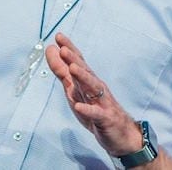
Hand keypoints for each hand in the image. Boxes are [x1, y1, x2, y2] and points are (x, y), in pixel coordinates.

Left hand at [45, 32, 142, 156]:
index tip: (58, 36)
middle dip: (74, 59)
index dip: (69, 48)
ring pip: (92, 87)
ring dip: (82, 77)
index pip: (78, 60)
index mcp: (88, 80)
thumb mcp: (74, 90)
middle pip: (85, 70)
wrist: (120, 134)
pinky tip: (79, 107)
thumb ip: (62, 71)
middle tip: (63, 49)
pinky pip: (96, 113)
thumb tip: (50, 50)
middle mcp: (96, 87)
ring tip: (72, 68)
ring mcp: (102, 102)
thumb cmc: (95, 109)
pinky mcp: (105, 118)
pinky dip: (88, 110)